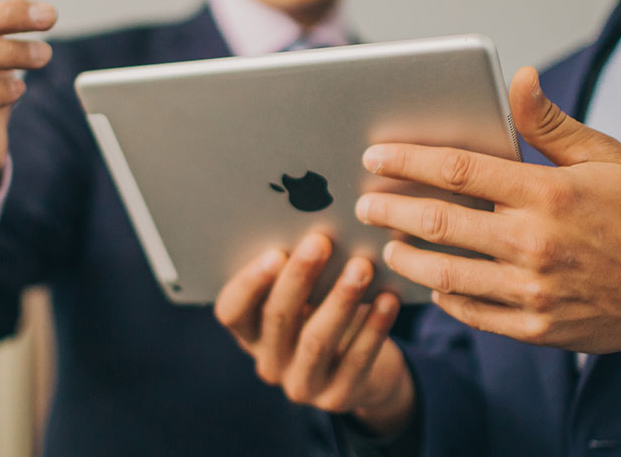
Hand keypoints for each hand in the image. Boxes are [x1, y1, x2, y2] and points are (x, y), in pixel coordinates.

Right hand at [215, 233, 414, 434]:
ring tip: (362, 266)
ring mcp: (301, 385)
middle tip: (322, 242)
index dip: (250, 283)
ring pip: (316, 340)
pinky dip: (374, 326)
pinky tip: (389, 298)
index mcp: (250, 332)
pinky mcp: (337, 398)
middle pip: (277, 318)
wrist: (366, 374)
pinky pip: (357, 359)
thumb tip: (316, 223)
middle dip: (300, 277)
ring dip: (339, 299)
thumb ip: (300, 271)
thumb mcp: (308, 298)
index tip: (276, 252)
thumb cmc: (327, 315)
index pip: (232, 310)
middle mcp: (268, 362)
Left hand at [355, 67, 620, 353]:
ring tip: (386, 243)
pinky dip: (444, 298)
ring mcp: (532, 291)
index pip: (458, 170)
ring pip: (445, 274)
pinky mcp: (535, 329)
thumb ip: (549, 122)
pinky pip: (472, 313)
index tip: (374, 156)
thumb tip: (516, 78)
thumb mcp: (605, 156)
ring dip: (405, 258)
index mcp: (547, 193)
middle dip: (390, 209)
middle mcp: (534, 243)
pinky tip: (431, 284)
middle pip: (439, 223)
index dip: (407, 160)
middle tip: (365, 203)